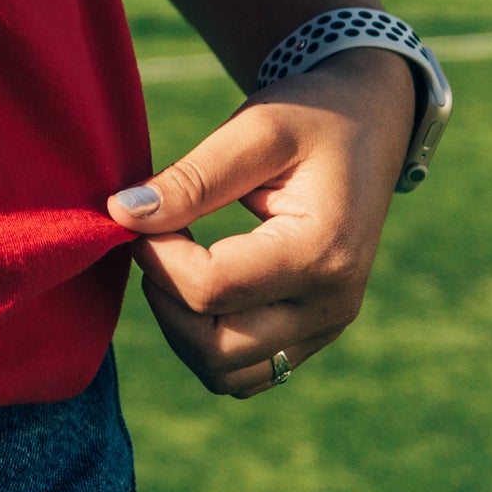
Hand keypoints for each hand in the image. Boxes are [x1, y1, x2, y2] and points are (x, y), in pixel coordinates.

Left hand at [106, 46, 413, 397]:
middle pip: (216, 350)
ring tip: (177, 262)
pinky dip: (207, 341)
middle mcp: (331, 305)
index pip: (211, 289)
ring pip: (227, 375)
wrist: (369, 124)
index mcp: (322, 252)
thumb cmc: (312, 116)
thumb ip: (191, 178)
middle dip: (165, 300)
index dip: (157, 256)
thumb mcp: (255, 130)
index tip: (142, 212)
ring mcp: (326, 327)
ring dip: (182, 330)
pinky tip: (199, 283)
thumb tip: (122, 215)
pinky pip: (246, 371)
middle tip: (155, 241)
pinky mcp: (313, 334)